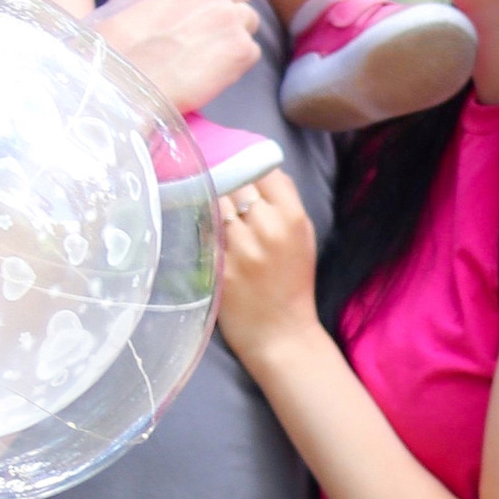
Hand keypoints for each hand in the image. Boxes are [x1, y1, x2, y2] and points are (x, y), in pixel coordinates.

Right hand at [102, 0, 261, 115]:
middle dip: (226, 4)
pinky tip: (209, 71)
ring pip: (247, 19)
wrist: (122, 85)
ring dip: (232, 33)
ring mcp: (231, 15)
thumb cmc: (119, 41)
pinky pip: (251, 49)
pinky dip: (235, 61)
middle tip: (202, 29)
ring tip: (202, 53)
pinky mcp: (242, 48)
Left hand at [213, 166, 322, 370]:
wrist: (280, 333)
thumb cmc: (292, 284)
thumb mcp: (304, 238)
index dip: (249, 165)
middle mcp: (266, 228)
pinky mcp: (218, 265)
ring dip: (208, 199)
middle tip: (215, 181)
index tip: (238, 167)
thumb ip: (286, 202)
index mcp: (292, 218)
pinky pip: (202, 230)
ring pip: (213, 201)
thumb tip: (263, 168)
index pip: (264, 170)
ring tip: (201, 198)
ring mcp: (240, 248)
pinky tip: (195, 220)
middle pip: (235, 181)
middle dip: (226, 180)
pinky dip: (198, 223)